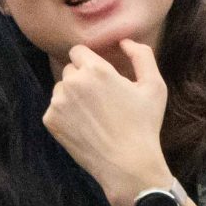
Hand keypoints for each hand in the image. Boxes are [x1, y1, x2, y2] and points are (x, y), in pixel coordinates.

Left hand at [43, 39, 172, 205]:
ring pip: (61, 88)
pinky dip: (66, 115)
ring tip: (94, 115)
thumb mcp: (155, 87)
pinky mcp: (50, 120)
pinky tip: (85, 127)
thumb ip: (142, 56)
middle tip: (102, 100)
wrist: (128, 164)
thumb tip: (124, 41)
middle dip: (83, 78)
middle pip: (70, 69)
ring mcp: (58, 102)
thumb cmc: (144, 125)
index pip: (78, 51)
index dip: (91, 62)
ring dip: (73, 96)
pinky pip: (55, 108)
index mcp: (96, 70)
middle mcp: (72, 82)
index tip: (102, 77)